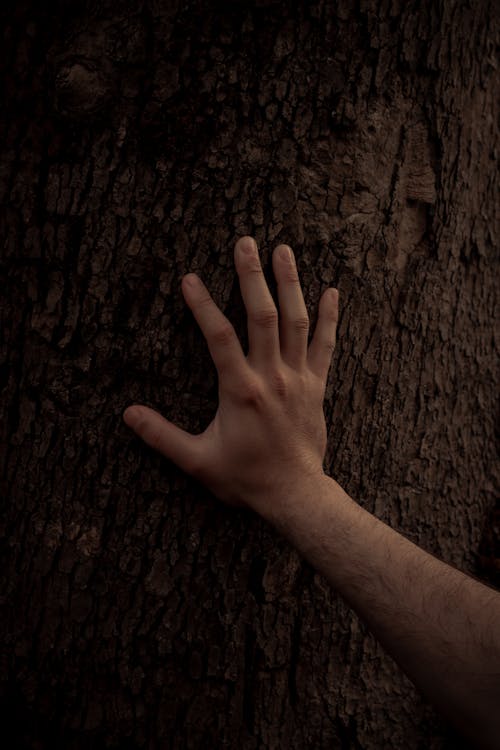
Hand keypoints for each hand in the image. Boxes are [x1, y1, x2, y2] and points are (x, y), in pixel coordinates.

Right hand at [123, 236, 338, 515]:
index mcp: (241, 390)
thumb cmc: (244, 478)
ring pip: (297, 322)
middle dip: (252, 276)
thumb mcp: (197, 461)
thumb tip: (128, 414)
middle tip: (246, 241)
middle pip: (262, 316)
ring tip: (283, 250)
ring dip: (290, 284)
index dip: (202, 305)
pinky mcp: (317, 386)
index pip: (218, 336)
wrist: (294, 494)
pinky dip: (330, 318)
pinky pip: (326, 345)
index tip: (189, 278)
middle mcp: (272, 377)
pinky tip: (333, 291)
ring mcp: (298, 379)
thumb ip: (162, 436)